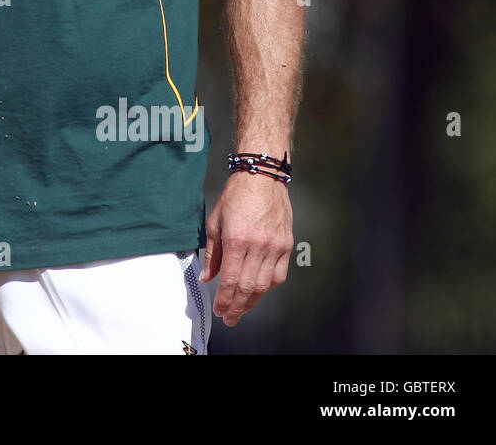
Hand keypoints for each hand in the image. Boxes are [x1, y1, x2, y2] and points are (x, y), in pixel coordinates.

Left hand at [198, 170, 293, 326]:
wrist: (262, 178)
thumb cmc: (236, 196)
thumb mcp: (215, 222)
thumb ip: (212, 253)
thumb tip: (208, 277)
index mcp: (236, 239)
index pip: (230, 280)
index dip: (224, 300)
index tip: (220, 310)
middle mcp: (258, 245)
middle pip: (248, 287)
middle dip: (237, 306)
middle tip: (229, 317)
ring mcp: (275, 246)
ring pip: (265, 284)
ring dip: (252, 301)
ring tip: (242, 309)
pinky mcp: (286, 245)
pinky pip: (279, 274)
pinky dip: (268, 286)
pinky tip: (259, 291)